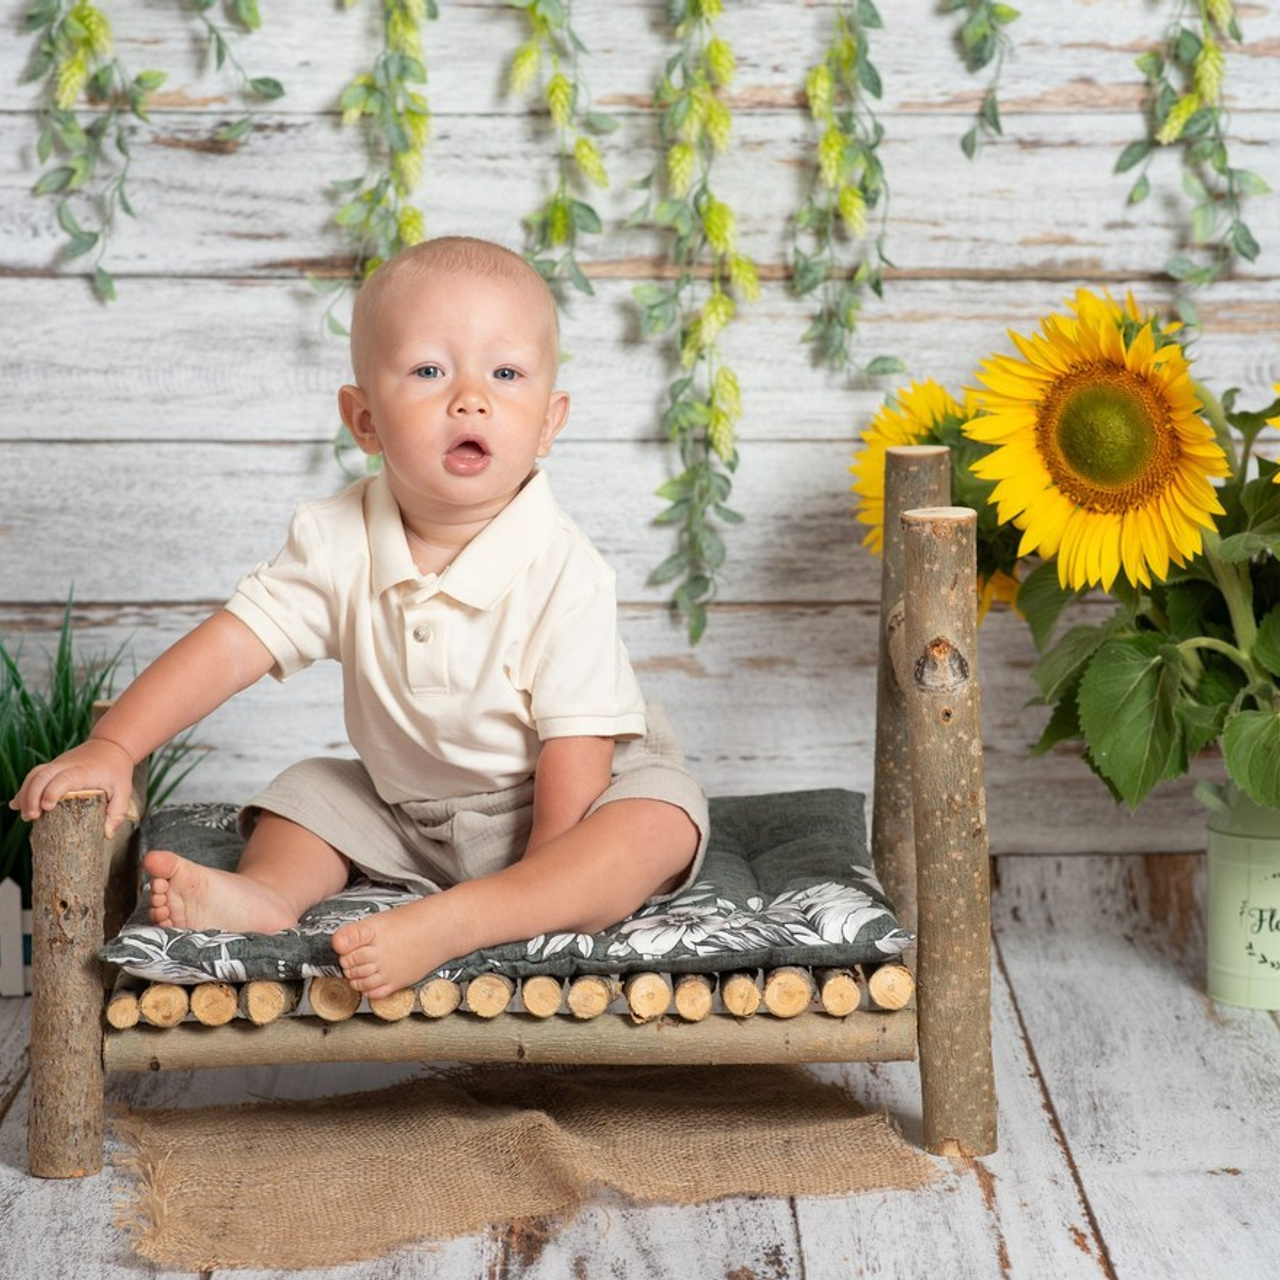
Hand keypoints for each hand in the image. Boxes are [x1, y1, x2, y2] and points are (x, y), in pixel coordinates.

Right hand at [9, 736, 138, 837]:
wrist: (111, 745)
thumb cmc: (117, 770)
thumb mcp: (124, 790)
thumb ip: (117, 812)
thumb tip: (107, 835)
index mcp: (85, 771)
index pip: (64, 778)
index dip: (53, 791)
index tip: (47, 807)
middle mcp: (67, 765)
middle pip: (43, 775)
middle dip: (32, 796)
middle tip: (31, 817)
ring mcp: (58, 764)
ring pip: (35, 775)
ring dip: (25, 794)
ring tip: (26, 816)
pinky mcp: (53, 767)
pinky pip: (34, 775)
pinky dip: (24, 789)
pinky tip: (17, 805)